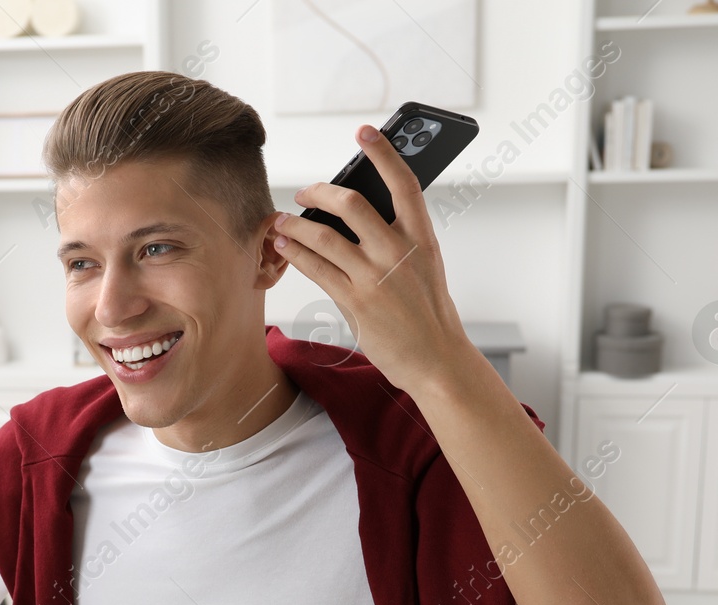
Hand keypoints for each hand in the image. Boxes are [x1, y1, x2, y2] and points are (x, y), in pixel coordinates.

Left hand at [271, 124, 480, 394]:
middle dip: (319, 192)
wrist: (437, 360)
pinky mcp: (356, 302)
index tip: (364, 132)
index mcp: (422, 238)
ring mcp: (376, 277)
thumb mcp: (424, 267)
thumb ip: (398, 240)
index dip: (383, 153)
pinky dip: (296, 254)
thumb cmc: (428, 314)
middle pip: (352, 203)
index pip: (404, 183)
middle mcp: (399, 252)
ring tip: (281, 222)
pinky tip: (285, 247)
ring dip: (296, 225)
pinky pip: (316, 269)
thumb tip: (356, 217)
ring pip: (324, 235)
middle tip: (304, 193)